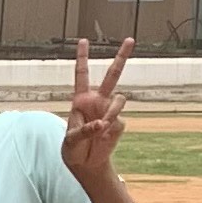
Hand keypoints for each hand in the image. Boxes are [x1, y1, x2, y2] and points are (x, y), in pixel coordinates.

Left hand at [64, 36, 132, 187]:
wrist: (86, 163)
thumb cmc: (73, 149)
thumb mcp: (71, 140)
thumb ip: (84, 130)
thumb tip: (101, 124)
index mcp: (81, 99)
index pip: (82, 74)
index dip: (83, 58)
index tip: (83, 40)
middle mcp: (97, 101)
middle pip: (112, 75)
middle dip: (122, 57)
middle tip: (131, 39)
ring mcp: (110, 111)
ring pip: (119, 100)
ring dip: (111, 113)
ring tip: (100, 128)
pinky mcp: (119, 123)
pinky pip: (119, 119)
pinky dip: (111, 128)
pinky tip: (103, 137)